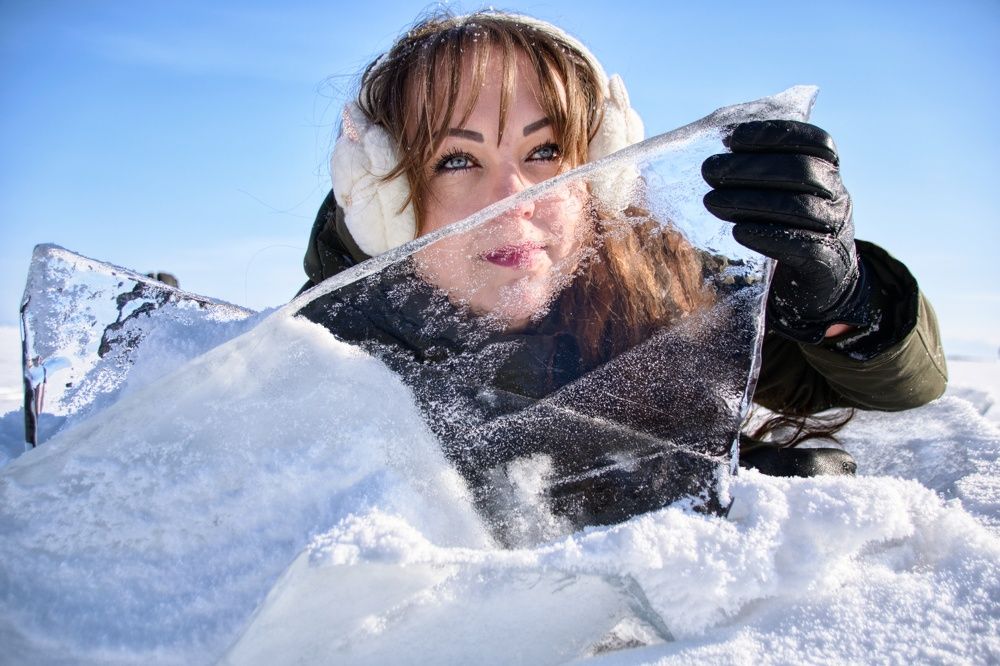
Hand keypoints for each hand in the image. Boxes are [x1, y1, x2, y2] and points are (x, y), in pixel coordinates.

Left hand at [702, 120, 869, 342]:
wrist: (819, 286)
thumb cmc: (788, 231)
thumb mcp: (782, 196)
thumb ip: (761, 172)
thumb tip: (721, 145)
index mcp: (829, 174)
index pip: (814, 142)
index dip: (775, 134)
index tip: (732, 138)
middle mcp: (839, 198)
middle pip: (803, 171)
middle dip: (752, 167)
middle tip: (709, 171)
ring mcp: (836, 231)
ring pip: (801, 207)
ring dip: (751, 201)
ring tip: (711, 201)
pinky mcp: (827, 264)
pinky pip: (802, 246)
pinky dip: (768, 236)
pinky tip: (738, 232)